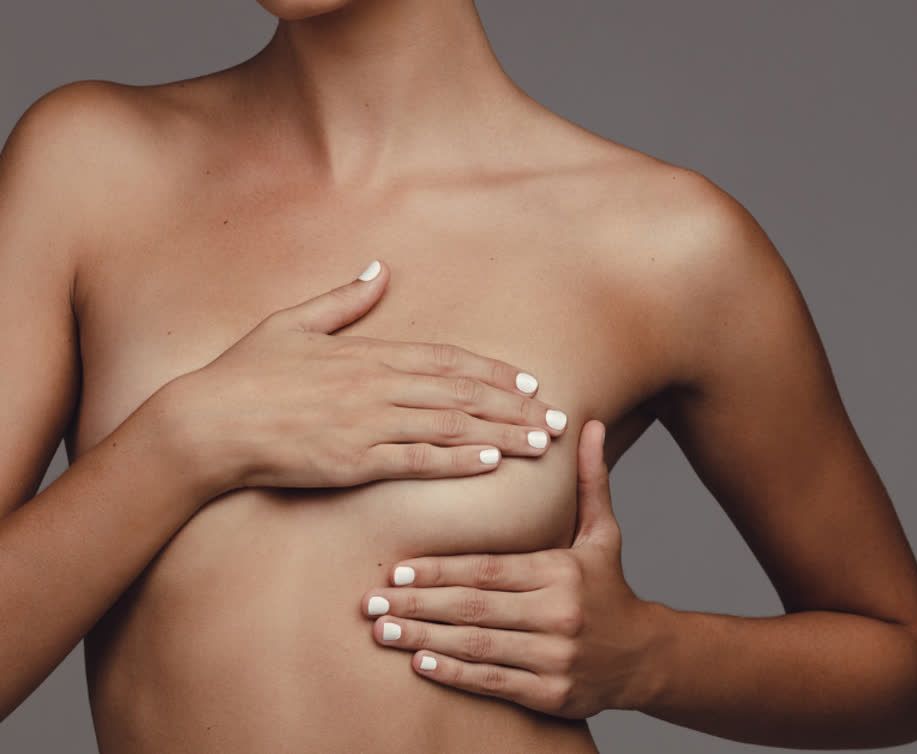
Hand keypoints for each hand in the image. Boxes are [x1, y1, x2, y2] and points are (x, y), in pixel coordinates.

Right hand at [156, 260, 568, 495]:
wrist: (204, 424)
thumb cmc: (242, 375)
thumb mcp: (292, 323)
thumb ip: (342, 300)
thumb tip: (378, 268)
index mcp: (367, 354)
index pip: (447, 360)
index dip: (495, 371)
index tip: (532, 382)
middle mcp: (376, 386)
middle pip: (461, 393)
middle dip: (515, 406)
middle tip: (558, 419)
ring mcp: (366, 423)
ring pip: (450, 426)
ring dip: (500, 434)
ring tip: (540, 442)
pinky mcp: (352, 460)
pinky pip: (416, 460)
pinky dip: (457, 460)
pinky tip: (491, 463)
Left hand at [362, 420, 660, 717]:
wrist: (645, 658)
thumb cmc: (610, 590)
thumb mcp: (604, 534)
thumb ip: (589, 480)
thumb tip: (588, 424)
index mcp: (563, 573)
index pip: (489, 569)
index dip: (439, 570)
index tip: (397, 569)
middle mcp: (558, 614)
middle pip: (474, 607)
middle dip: (418, 603)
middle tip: (372, 602)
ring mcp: (554, 657)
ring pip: (477, 645)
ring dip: (424, 638)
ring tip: (384, 631)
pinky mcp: (550, 693)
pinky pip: (492, 680)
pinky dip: (453, 673)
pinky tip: (420, 663)